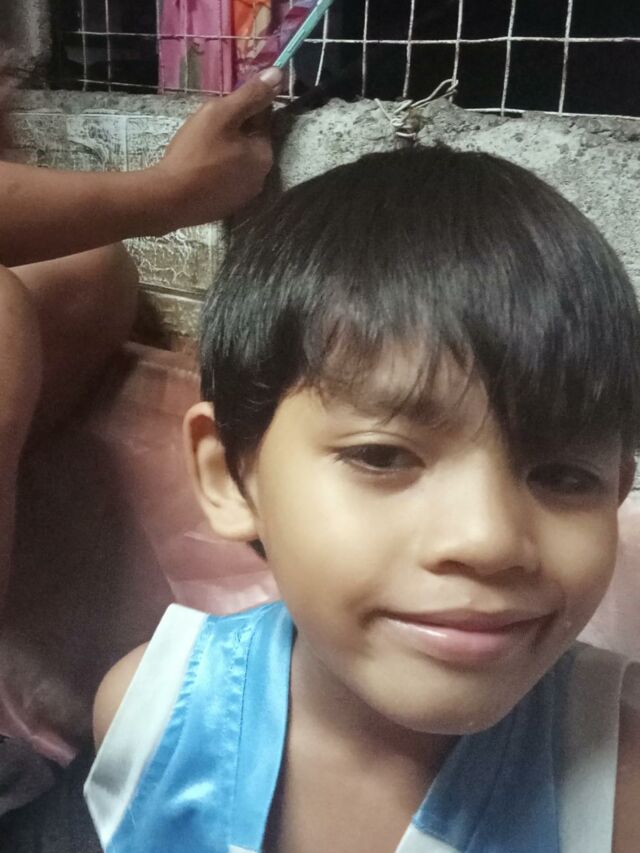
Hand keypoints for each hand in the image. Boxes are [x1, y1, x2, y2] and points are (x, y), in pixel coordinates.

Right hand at [152, 68, 282, 230]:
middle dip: (233, 130)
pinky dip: (215, 170)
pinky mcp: (226, 207)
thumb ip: (251, 94)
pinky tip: (198, 167)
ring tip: (199, 146)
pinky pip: (225, 179)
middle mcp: (261, 178)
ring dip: (224, 150)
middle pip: (250, 142)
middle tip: (205, 126)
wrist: (170, 198)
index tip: (219, 107)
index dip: (242, 107)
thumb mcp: (222, 114)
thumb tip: (278, 74)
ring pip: (237, 161)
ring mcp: (243, 196)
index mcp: (265, 155)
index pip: (263, 119)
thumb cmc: (197, 152)